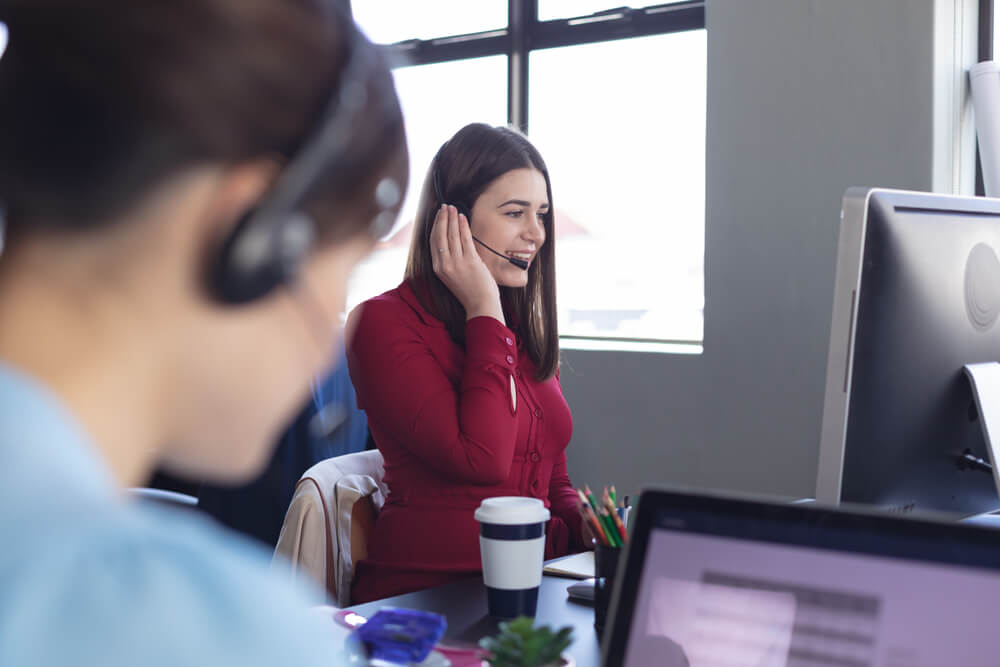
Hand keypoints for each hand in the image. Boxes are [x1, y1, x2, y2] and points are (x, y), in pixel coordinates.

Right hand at [430, 204, 503, 321]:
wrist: (480, 304)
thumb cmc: (469, 290)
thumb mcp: (452, 275)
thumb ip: (449, 260)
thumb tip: (451, 240)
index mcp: (438, 268)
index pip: (433, 242)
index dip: (435, 226)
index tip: (438, 215)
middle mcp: (444, 265)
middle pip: (440, 235)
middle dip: (442, 218)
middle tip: (444, 206)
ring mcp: (457, 263)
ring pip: (452, 235)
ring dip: (452, 219)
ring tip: (453, 208)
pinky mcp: (470, 261)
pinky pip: (465, 239)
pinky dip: (463, 226)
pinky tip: (462, 217)